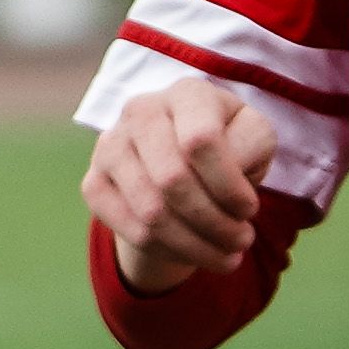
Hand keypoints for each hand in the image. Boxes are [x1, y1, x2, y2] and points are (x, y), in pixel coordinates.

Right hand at [86, 78, 269, 293]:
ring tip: (225, 255)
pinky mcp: (94, 182)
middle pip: (173, 180)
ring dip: (196, 245)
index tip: (250, 210)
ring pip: (151, 212)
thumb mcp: (254, 138)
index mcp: (187, 93)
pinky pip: (131, 231)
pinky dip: (169, 251)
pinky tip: (192, 251)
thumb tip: (231, 170)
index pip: (201, 141)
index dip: (228, 186)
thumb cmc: (230, 146)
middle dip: (215, 223)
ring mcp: (110, 145)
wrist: (184, 161)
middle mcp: (141, 110)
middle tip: (242, 241)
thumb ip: (252, 145)